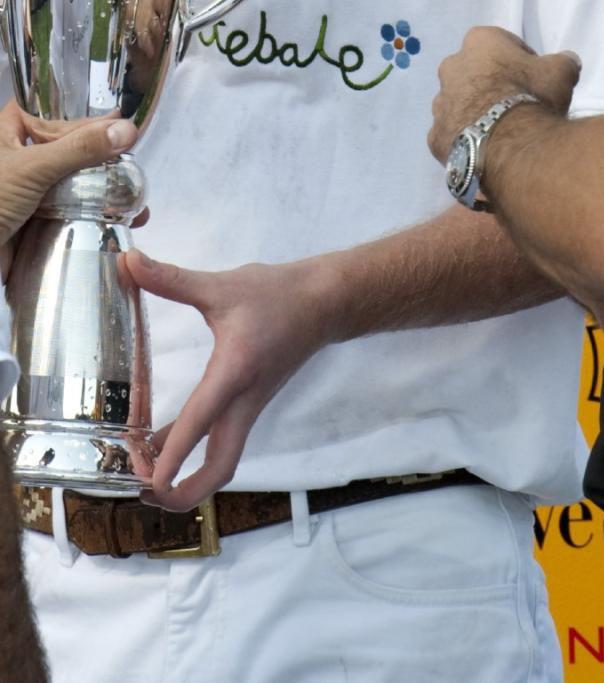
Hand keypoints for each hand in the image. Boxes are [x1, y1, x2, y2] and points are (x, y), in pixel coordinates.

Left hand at [0, 100, 136, 267]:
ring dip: (103, 186)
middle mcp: (21, 154)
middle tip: (135, 158)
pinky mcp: (36, 217)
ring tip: (135, 195)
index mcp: (10, 130)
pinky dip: (93, 212)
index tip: (122, 116)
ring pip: (73, 178)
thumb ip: (79, 149)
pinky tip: (120, 217)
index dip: (85, 111)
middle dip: (102, 153)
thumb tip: (127, 130)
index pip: (55, 109)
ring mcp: (29, 187)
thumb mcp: (32, 168)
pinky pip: (70, 208)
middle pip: (70, 145)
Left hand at [124, 251, 322, 510]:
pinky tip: (158, 443)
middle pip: (220, 468)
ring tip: (141, 472)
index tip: (150, 481)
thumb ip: (173, 279)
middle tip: (142, 489)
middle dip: (183, 490)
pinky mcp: (249, 404)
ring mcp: (248, 408)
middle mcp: (243, 401)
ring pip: (221, 460)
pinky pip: (219, 440)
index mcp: (235, 373)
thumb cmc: (278, 295)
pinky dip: (190, 450)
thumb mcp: (223, 285)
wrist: (324, 303)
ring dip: (185, 476)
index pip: (202, 423)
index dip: (174, 455)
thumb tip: (129, 263)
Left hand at [429, 26, 580, 161]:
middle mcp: (451, 67)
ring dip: (475, 112)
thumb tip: (568, 60)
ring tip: (501, 130)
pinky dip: (467, 140)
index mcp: (479, 42)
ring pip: (459, 103)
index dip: (520, 60)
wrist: (510, 145)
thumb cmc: (533, 97)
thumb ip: (563, 61)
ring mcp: (440, 103)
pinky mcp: (436, 136)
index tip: (534, 78)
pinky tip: (487, 149)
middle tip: (516, 104)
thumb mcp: (561, 72)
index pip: (501, 44)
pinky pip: (453, 134)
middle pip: (474, 72)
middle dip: (491, 84)